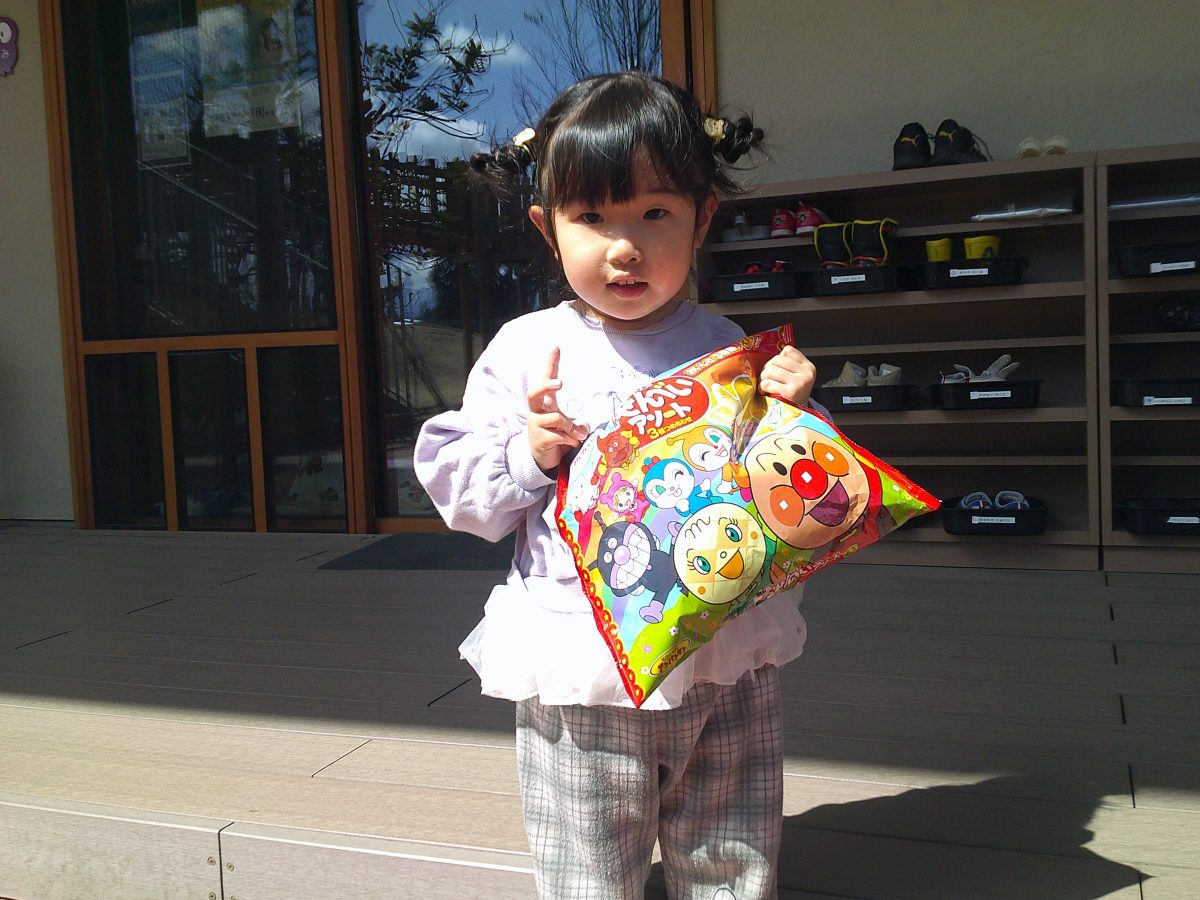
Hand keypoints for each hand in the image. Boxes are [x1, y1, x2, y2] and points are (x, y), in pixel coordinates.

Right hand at [528, 347, 588, 474]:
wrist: (543, 458)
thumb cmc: (556, 435)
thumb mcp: (566, 423)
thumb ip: (576, 420)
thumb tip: (585, 425)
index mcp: (543, 402)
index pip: (545, 379)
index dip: (550, 364)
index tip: (556, 348)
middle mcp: (536, 411)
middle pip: (535, 392)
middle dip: (547, 386)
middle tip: (561, 383)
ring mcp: (536, 424)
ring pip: (557, 419)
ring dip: (572, 427)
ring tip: (579, 435)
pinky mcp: (539, 439)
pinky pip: (560, 436)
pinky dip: (571, 440)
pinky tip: (573, 444)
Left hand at [759, 345, 815, 406]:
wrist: (797, 419)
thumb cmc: (792, 397)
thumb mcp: (796, 378)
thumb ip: (788, 366)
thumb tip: (768, 354)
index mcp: (809, 367)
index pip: (788, 350)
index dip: (777, 360)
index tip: (776, 371)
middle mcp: (807, 373)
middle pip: (776, 359)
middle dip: (766, 369)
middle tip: (766, 380)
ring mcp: (800, 383)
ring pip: (770, 370)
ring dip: (763, 379)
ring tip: (765, 387)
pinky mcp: (790, 393)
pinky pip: (767, 383)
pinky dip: (762, 388)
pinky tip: (766, 393)